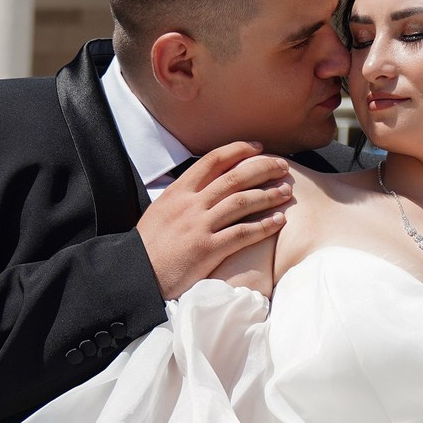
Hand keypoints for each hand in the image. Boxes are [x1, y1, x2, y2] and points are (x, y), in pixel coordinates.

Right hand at [137, 144, 292, 298]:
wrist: (135, 274)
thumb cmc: (149, 246)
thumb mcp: (160, 211)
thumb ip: (182, 198)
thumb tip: (202, 189)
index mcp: (178, 192)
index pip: (212, 160)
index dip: (238, 151)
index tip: (258, 147)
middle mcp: (190, 204)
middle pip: (234, 177)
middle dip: (262, 168)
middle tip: (282, 165)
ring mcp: (199, 226)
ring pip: (242, 202)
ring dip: (268, 195)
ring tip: (287, 191)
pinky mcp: (207, 249)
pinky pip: (242, 233)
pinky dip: (264, 226)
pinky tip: (279, 221)